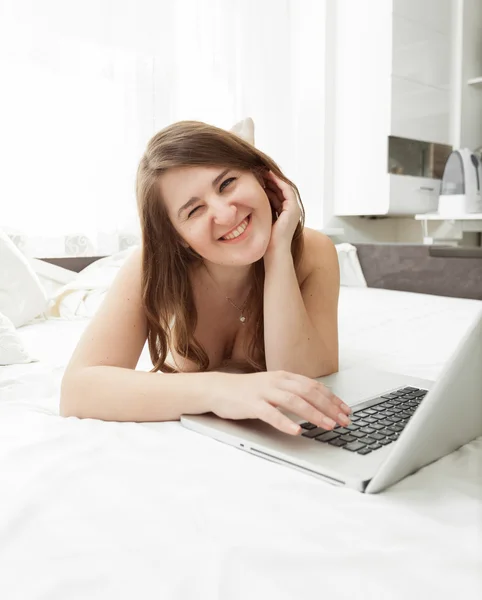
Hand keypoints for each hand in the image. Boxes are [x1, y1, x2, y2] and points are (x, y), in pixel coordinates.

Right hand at [208, 370, 351, 434]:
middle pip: (308, 392)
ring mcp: (264, 392)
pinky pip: (270, 414)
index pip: (314, 386)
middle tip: (343, 420)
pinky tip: (296, 430)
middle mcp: (276, 381)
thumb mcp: (273, 387)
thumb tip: (317, 403)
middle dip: (329, 407)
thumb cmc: (247, 391)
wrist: (218, 389)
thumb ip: (292, 392)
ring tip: (327, 425)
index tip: (346, 410)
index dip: (332, 398)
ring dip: (313, 414)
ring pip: (294, 401)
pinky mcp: (251, 404)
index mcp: (284, 377)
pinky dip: (285, 422)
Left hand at [263, 170, 300, 254]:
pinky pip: (287, 190)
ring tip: (263, 171)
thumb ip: (260, 211)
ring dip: (274, 179)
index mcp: (285, 214)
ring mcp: (294, 209)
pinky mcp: (293, 209)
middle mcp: (291, 211)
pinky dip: (279, 182)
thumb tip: (247, 202)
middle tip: (260, 171)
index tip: (257, 178)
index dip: (268, 185)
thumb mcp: (262, 221)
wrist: (274, 252)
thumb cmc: (266, 241)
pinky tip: (269, 177)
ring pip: (284, 188)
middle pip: (281, 190)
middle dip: (271, 180)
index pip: (277, 194)